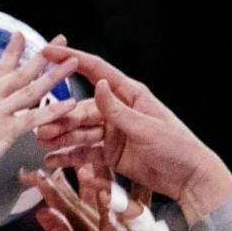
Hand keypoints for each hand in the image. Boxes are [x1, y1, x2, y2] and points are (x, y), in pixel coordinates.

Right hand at [0, 35, 76, 201]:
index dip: (11, 53)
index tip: (22, 37)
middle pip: (18, 73)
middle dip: (42, 55)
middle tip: (60, 40)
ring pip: (30, 90)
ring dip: (54, 75)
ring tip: (73, 63)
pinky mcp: (3, 132)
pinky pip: (33, 117)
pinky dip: (54, 110)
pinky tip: (71, 104)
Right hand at [35, 46, 231, 220]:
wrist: (189, 178)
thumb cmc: (177, 147)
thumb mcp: (146, 128)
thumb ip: (119, 110)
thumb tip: (99, 85)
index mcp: (131, 95)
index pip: (97, 72)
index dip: (72, 60)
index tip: (49, 52)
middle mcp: (119, 111)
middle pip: (83, 109)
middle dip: (62, 117)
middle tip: (42, 127)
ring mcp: (113, 133)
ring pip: (81, 131)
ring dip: (62, 137)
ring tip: (44, 143)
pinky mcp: (111, 154)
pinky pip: (86, 152)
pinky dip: (70, 156)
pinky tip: (54, 160)